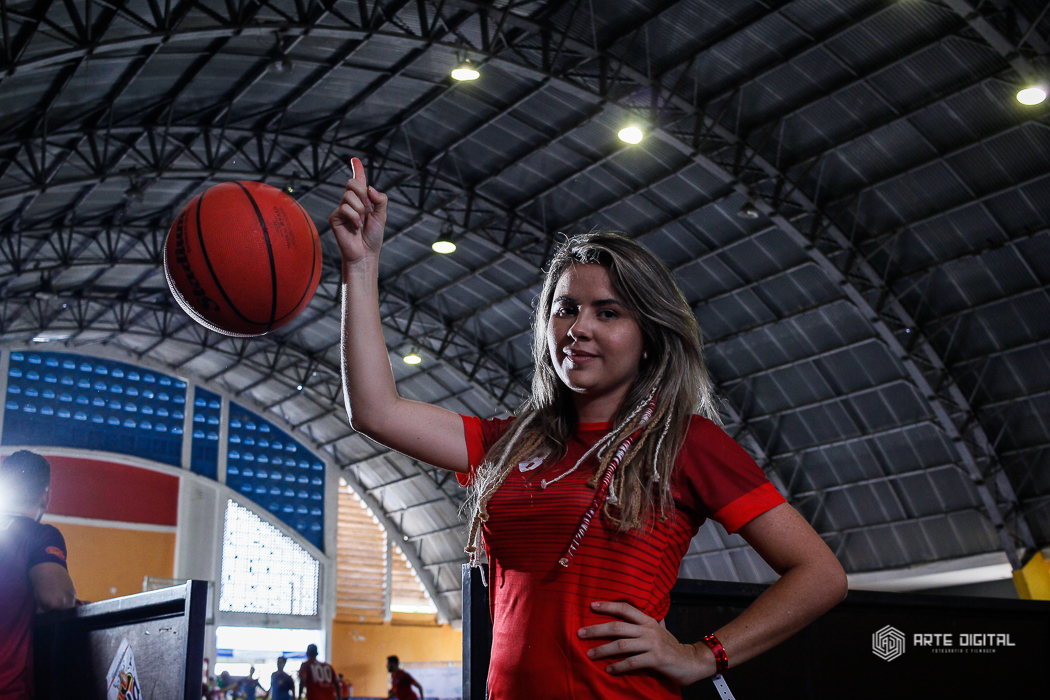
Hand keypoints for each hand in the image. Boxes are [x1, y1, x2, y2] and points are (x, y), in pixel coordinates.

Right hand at [328, 156, 387, 265]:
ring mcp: (341, 209)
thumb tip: (369, 188)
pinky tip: (355, 226)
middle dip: (363, 194)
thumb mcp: (382, 216)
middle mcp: (350, 202)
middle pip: (352, 183)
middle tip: (367, 208)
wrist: (366, 254)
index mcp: (363, 200)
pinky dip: (353, 217)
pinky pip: (344, 208)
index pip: (359, 181)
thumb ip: (380, 199)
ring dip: (360, 209)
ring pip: (349, 196)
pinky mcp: (334, 218)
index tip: (355, 159)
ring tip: (361, 222)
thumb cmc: (373, 237)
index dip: (357, 169)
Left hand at [578, 601, 714, 685]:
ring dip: (603, 650)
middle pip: (617, 627)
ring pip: (622, 645)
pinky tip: (609, 669)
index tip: (592, 605)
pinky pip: (632, 662)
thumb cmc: (672, 646)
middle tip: (580, 633)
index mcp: (648, 621)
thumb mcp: (660, 629)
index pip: (625, 609)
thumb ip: (647, 621)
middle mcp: (648, 630)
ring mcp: (652, 644)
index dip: (608, 606)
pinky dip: (618, 666)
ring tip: (589, 654)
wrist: (692, 661)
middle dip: (597, 629)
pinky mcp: (656, 659)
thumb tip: (638, 610)